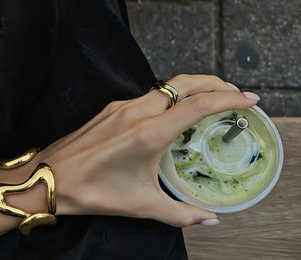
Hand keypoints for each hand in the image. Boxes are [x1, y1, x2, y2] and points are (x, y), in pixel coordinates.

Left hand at [37, 74, 259, 226]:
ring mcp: (122, 105)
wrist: (51, 176)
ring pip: (166, 86)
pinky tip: (174, 113)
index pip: (198, 105)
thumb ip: (180, 213)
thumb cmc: (94, 191)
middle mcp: (138, 111)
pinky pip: (148, 95)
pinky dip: (170, 96)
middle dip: (214, 82)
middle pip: (184, 83)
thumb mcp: (141, 205)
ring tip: (210, 99)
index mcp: (149, 132)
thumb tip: (210, 219)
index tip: (250, 99)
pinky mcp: (112, 108)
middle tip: (236, 91)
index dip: (228, 98)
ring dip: (192, 87)